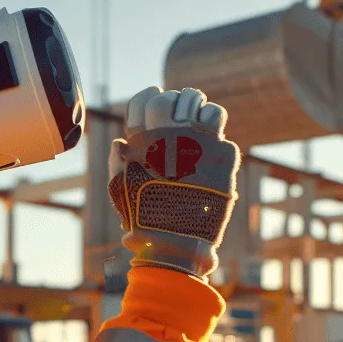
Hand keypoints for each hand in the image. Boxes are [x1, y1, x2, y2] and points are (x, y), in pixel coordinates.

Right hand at [107, 86, 240, 277]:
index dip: (150, 98)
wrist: (176, 243)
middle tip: (182, 114)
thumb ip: (117, 163)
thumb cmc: (143, 218)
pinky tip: (211, 158)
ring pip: (208, 111)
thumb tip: (121, 143)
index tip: (154, 103)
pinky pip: (224, 141)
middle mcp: (174, 135)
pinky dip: (217, 147)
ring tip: (201, 129)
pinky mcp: (225, 158)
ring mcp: (203, 144)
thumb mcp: (120, 189)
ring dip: (204, 116)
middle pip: (179, 99)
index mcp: (146, 139)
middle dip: (179, 103)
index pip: (148, 99)